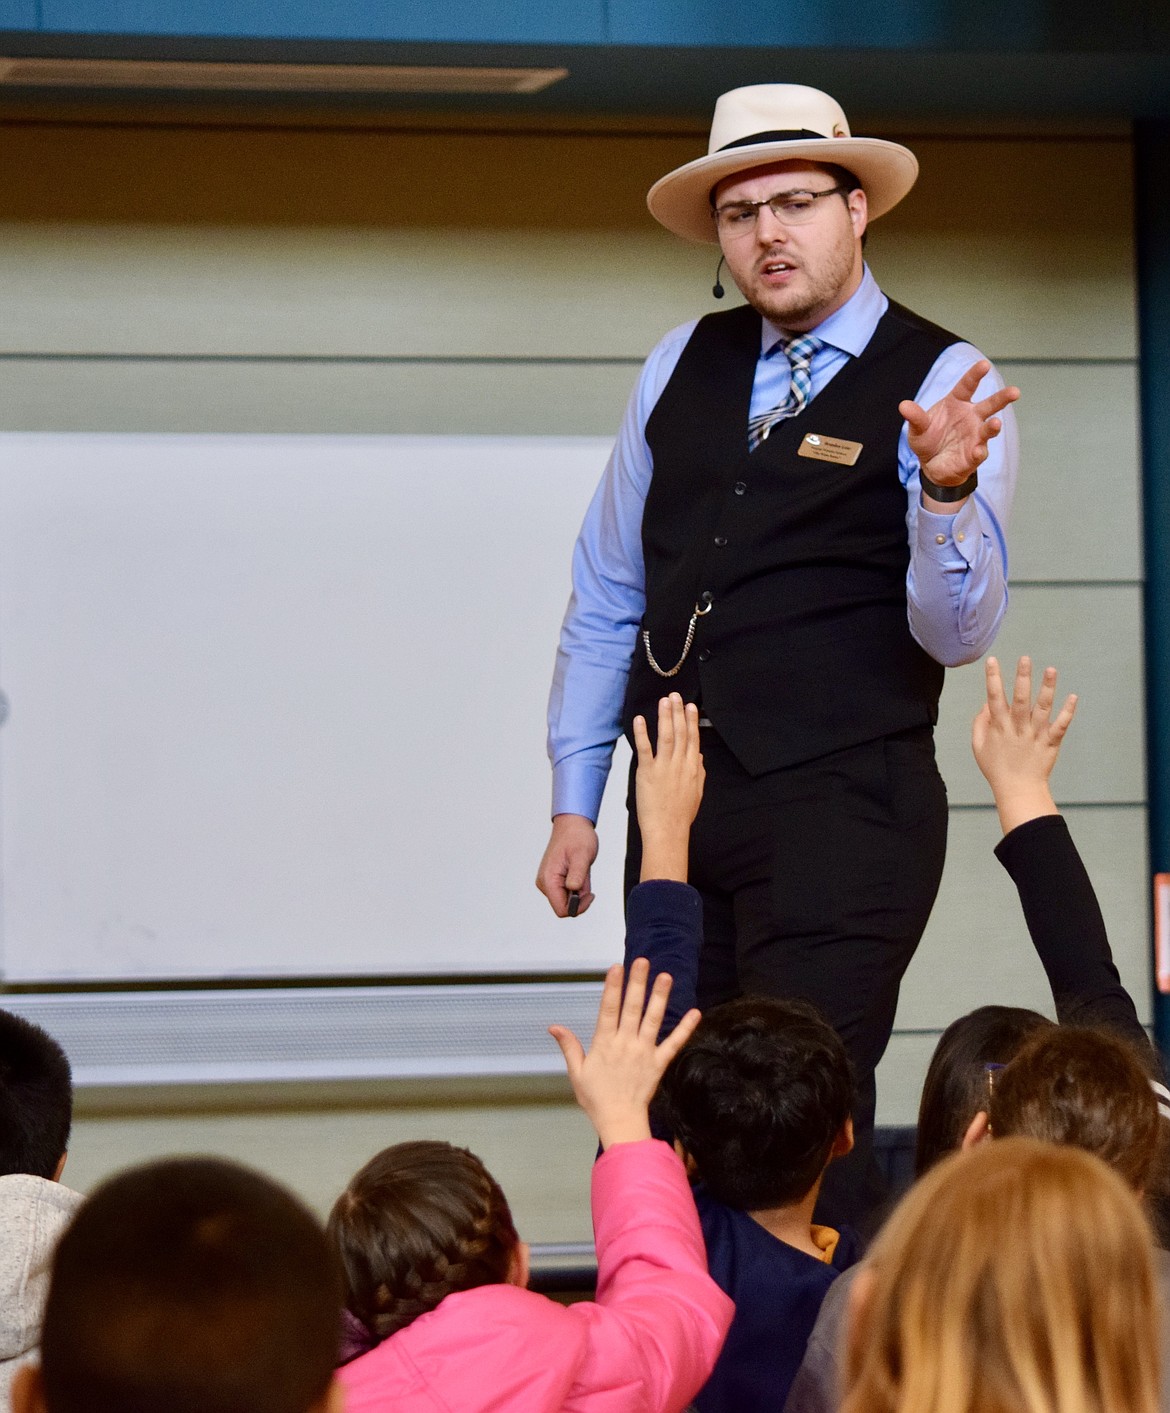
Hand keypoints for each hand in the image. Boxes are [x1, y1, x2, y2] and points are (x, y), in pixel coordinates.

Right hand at [536, 814, 598, 916]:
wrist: (572, 824)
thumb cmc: (577, 837)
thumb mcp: (582, 856)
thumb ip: (577, 875)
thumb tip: (573, 892)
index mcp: (548, 879)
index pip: (561, 910)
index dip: (578, 907)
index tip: (589, 894)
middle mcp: (545, 883)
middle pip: (564, 906)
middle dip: (579, 896)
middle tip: (585, 876)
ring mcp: (548, 882)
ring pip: (567, 899)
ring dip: (579, 889)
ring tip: (582, 870)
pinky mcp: (553, 880)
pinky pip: (567, 892)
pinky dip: (577, 885)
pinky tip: (579, 870)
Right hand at [549, 958, 700, 1148]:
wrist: (619, 1121)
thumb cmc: (596, 1098)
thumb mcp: (577, 1072)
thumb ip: (569, 1046)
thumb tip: (554, 1027)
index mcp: (604, 1044)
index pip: (608, 1009)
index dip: (612, 987)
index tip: (616, 968)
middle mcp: (625, 1044)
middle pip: (632, 1008)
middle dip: (637, 983)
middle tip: (642, 962)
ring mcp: (644, 1052)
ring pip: (653, 1020)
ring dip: (659, 998)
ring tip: (665, 977)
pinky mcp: (659, 1063)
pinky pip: (674, 1044)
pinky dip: (685, 1029)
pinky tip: (695, 1013)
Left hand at [633, 693, 704, 883]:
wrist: (668, 831)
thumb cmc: (681, 815)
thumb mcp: (697, 792)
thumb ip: (699, 772)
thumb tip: (699, 757)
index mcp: (693, 768)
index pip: (693, 739)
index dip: (691, 721)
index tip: (690, 706)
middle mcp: (680, 764)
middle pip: (680, 733)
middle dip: (678, 712)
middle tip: (675, 695)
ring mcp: (664, 767)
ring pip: (666, 736)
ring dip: (665, 716)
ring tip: (664, 701)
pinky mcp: (647, 772)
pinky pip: (645, 749)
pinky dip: (642, 733)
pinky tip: (640, 719)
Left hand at [899, 359, 1019, 493]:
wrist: (931, 464)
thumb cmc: (928, 439)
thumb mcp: (918, 428)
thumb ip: (915, 417)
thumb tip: (903, 406)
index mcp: (957, 403)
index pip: (968, 385)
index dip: (976, 375)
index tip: (984, 365)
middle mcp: (971, 417)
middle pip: (990, 405)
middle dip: (1003, 398)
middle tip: (1015, 392)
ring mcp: (975, 436)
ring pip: (988, 429)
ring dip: (993, 427)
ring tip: (995, 424)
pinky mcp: (974, 455)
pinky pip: (979, 453)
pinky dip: (978, 452)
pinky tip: (977, 451)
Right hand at [971, 655, 1077, 833]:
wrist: (1018, 790)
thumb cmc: (996, 768)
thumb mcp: (978, 747)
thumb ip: (980, 724)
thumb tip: (986, 704)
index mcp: (999, 727)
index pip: (994, 698)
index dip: (992, 678)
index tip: (992, 661)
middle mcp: (1018, 728)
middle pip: (1021, 699)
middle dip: (1022, 677)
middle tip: (1025, 658)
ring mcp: (1036, 735)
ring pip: (1042, 708)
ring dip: (1047, 688)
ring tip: (1051, 670)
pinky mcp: (1051, 743)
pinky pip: (1061, 726)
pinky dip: (1067, 712)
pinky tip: (1073, 697)